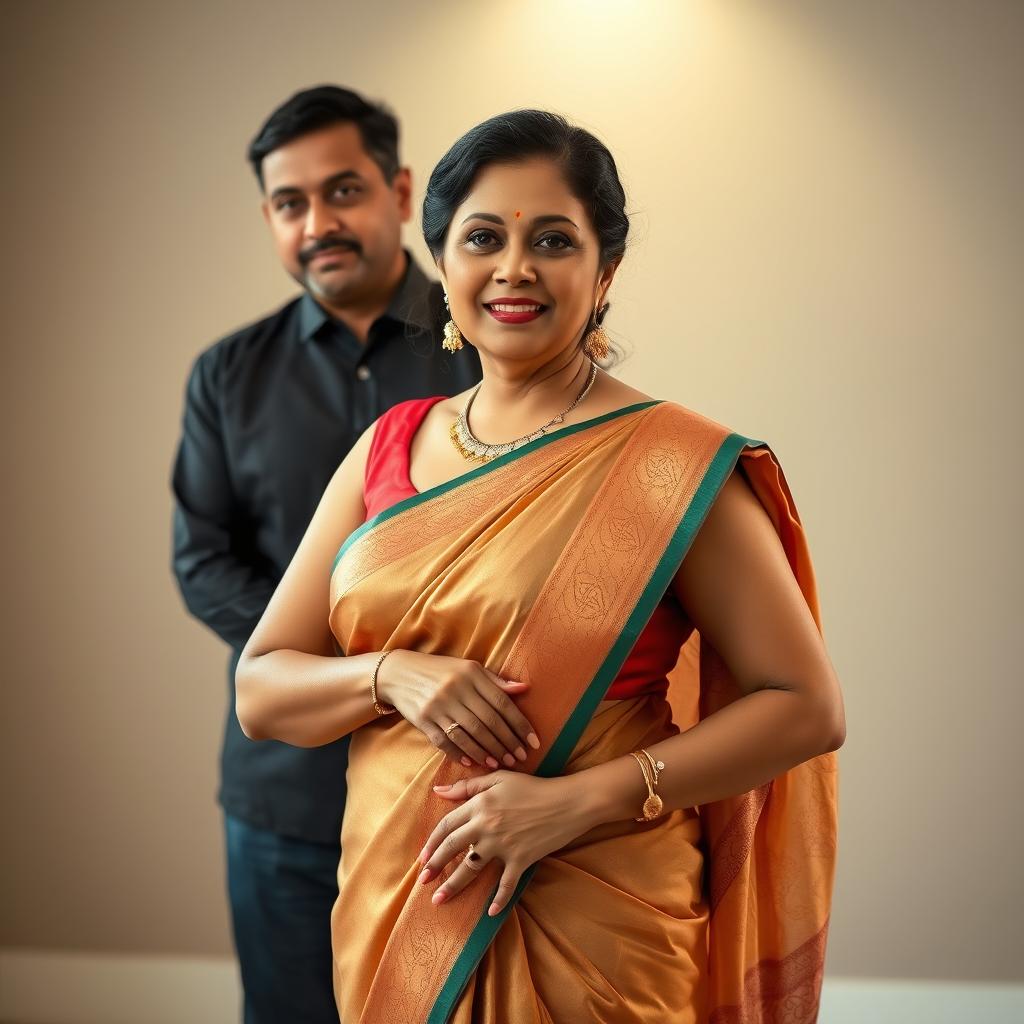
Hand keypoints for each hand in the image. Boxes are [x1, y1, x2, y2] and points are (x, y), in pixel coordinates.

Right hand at [375, 651, 539, 768]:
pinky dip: (460, 754)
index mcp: (471, 674)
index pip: (502, 703)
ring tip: (500, 763)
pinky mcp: (423, 720)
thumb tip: (524, 688)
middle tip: (520, 757)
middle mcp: (456, 689)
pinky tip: (473, 762)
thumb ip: (495, 681)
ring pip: (469, 734)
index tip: (534, 742)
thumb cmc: (441, 671)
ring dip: (487, 752)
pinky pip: (445, 742)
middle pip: (488, 722)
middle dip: (507, 743)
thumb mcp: (468, 668)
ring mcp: (438, 705)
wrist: (400, 673)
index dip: (520, 724)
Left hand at [416, 771, 589, 916]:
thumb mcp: (499, 778)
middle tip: (422, 881)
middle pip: (453, 848)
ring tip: (439, 899)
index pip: (447, 824)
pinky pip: (506, 884)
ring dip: (453, 886)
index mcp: (480, 804)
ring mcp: (503, 844)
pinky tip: (490, 913)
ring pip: (471, 868)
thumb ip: (468, 785)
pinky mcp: (521, 859)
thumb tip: (439, 790)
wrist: (568, 801)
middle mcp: (487, 825)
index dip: (432, 841)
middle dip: (434, 865)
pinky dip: (499, 900)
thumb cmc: (534, 786)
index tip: (422, 856)